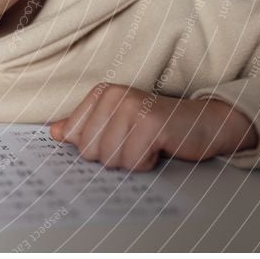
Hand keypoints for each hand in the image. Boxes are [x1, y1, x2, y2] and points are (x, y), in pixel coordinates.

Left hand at [48, 83, 258, 171]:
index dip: (95, 149)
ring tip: (148, 146)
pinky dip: (146, 164)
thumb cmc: (158, 127)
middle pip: (90, 151)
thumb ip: (85, 127)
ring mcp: (132, 107)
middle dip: (114, 157)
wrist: (205, 123)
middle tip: (136, 144)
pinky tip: (159, 149)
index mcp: (101, 94)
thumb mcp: (118, 123)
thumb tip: (54, 132)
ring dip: (131, 162)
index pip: (74, 137)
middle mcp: (113, 95)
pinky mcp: (152, 123)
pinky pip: (133, 161)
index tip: (117, 140)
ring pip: (110, 158)